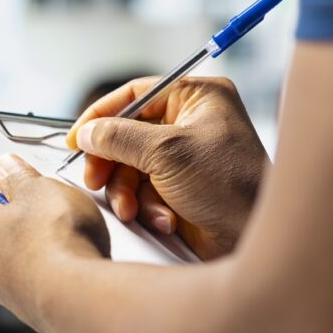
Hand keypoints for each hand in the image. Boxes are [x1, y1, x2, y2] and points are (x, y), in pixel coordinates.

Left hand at [0, 154, 109, 331]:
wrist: (79, 294)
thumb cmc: (53, 238)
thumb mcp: (38, 188)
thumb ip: (20, 177)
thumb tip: (5, 166)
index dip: (15, 192)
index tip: (33, 186)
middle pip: (13, 237)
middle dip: (36, 225)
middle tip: (61, 212)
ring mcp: (16, 299)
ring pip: (35, 264)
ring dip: (54, 252)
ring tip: (79, 241)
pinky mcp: (43, 316)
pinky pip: (55, 287)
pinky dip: (67, 276)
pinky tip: (84, 266)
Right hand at [67, 76, 267, 259]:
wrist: (254, 238)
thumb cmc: (229, 185)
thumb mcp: (168, 153)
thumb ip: (120, 138)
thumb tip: (87, 133)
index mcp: (197, 98)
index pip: (136, 94)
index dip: (102, 115)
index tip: (77, 138)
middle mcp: (191, 123)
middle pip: (127, 133)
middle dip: (112, 162)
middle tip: (96, 180)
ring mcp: (186, 157)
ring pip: (131, 167)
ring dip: (128, 191)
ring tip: (132, 210)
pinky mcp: (181, 188)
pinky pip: (145, 191)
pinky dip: (146, 206)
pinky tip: (163, 219)